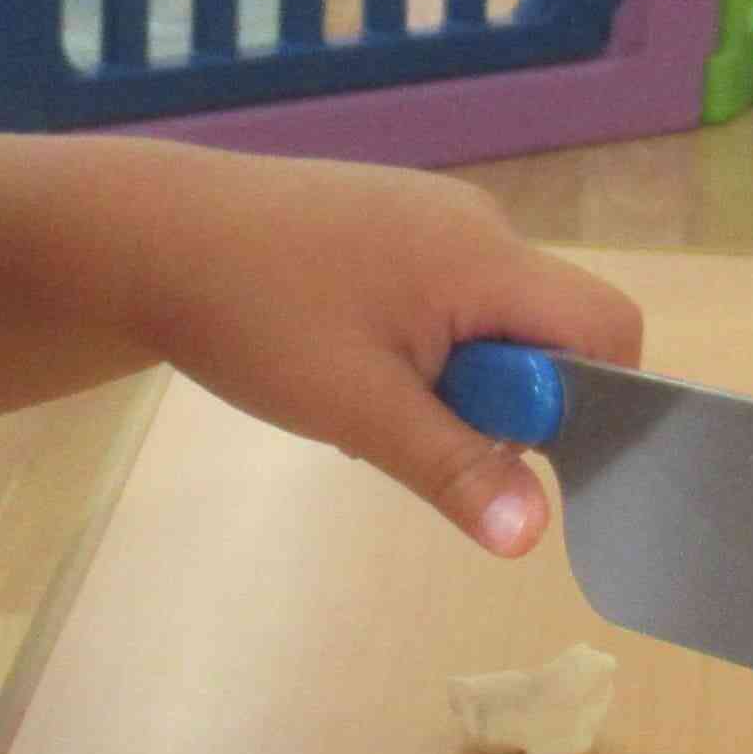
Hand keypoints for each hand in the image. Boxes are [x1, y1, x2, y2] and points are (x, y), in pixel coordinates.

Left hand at [115, 151, 643, 555]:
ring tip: (359, 400)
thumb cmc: (253, 316)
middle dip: (500, 401)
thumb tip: (533, 535)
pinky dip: (414, 350)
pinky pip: (443, 301)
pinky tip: (341, 366)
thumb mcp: (356, 410)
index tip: (519, 449)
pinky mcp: (387, 224)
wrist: (146, 237)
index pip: (606, 327)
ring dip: (448, 382)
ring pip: (488, 323)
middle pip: (547, 331)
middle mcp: (476, 225)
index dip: (594, 401)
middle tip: (410, 430)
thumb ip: (456, 468)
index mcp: (486, 258)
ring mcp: (429, 218)